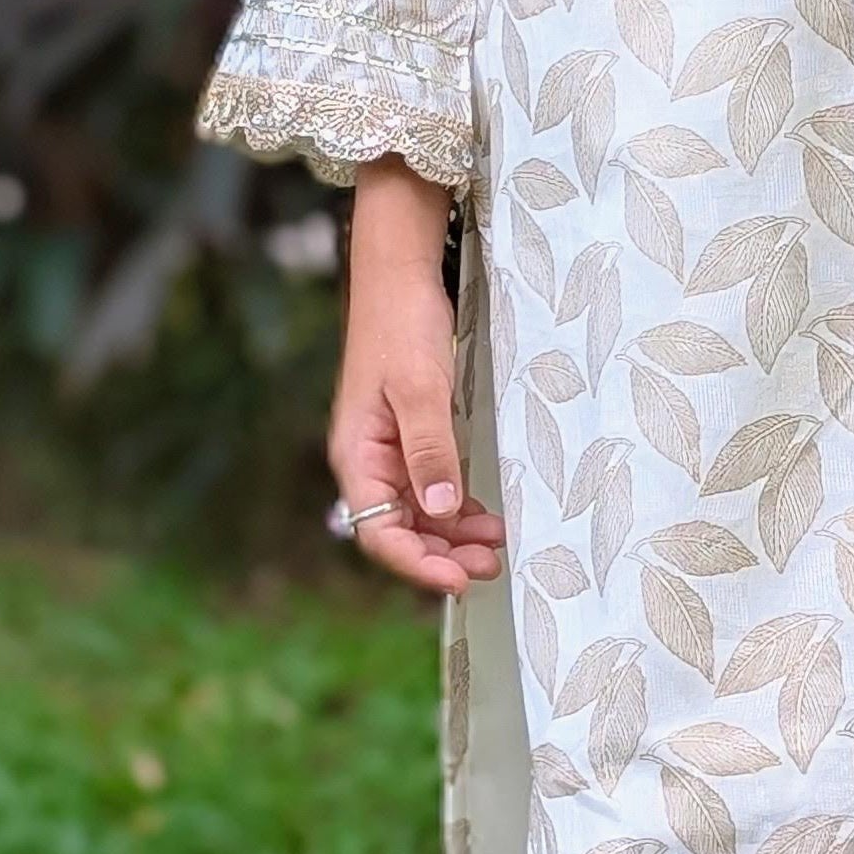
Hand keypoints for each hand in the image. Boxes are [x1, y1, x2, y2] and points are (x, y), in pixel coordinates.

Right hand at [329, 158, 505, 597]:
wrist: (399, 274)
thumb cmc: (402, 325)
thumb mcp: (421, 389)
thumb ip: (431, 450)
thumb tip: (440, 512)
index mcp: (357, 457)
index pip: (379, 534)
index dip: (418, 564)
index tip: (460, 580)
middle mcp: (369, 462)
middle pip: (400, 531)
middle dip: (442, 556)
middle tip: (490, 566)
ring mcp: (390, 451)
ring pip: (419, 513)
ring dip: (453, 536)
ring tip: (496, 545)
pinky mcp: (412, 436)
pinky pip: (431, 487)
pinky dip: (457, 507)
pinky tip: (485, 515)